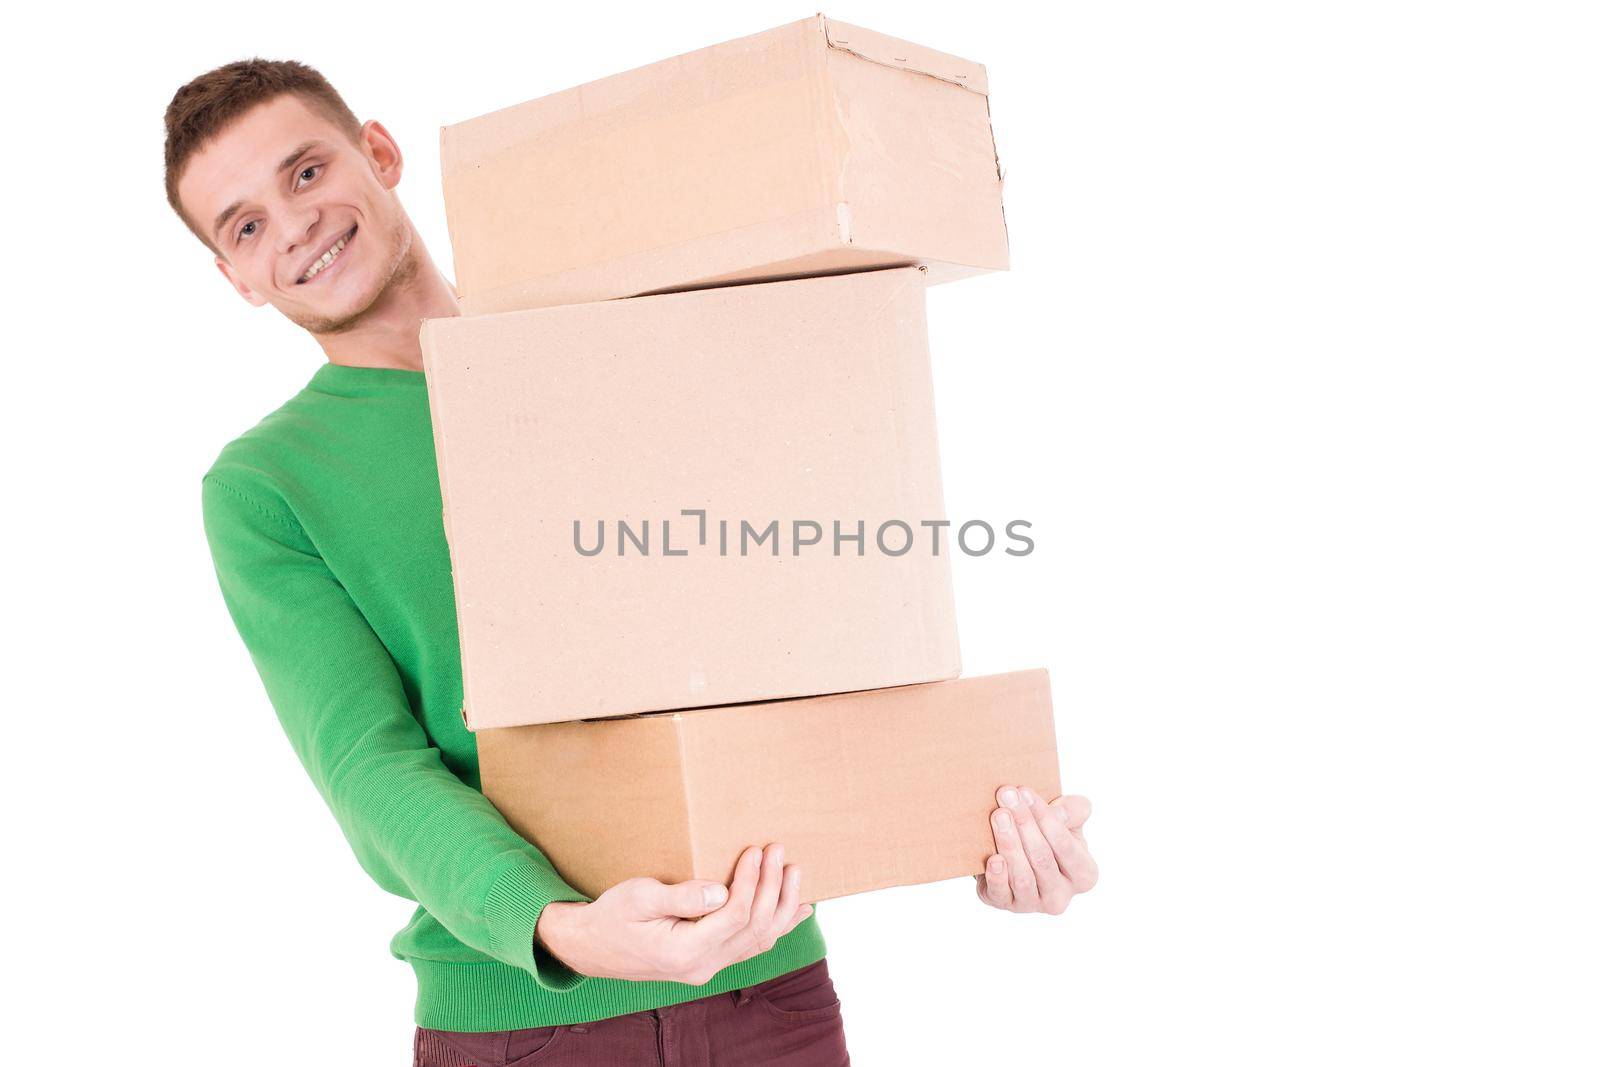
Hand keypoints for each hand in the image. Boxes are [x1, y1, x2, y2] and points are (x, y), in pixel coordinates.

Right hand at [535, 843, 811, 984]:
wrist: (591, 948)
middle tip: (778, 851)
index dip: (751, 881)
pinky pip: (750, 946)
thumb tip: (719, 891)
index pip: (735, 915)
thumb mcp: (639, 898)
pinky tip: (795, 910)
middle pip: (754, 927)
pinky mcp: (708, 962)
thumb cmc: (612, 916)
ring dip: (780, 906)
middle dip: (771, 887)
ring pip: (759, 940)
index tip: (756, 850)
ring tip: (794, 873)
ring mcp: (707, 968)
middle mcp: (702, 966)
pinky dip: (775, 925)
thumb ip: (681, 896)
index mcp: (684, 951)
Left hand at [975, 785, 1097, 913]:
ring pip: (1022, 876)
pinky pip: (1001, 893)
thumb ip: (1073, 811)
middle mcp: (1061, 896)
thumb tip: (1059, 813)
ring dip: (1009, 843)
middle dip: (1024, 823)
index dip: (1045, 817)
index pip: (1066, 845)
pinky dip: (997, 876)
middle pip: (1042, 858)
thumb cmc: (1047, 835)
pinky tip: (993, 857)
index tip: (1025, 792)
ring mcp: (1034, 904)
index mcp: (1084, 874)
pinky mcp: (1006, 904)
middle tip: (1006, 796)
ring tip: (998, 816)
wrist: (1020, 852)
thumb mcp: (1067, 820)